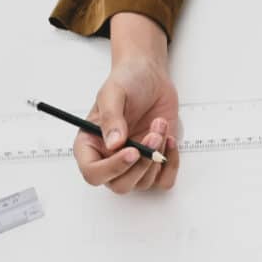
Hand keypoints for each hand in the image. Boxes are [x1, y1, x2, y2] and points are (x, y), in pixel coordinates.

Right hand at [73, 12, 180, 193]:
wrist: (150, 76)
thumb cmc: (126, 81)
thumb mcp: (113, 93)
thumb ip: (111, 118)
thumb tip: (114, 144)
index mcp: (91, 145)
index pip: (93, 173)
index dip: (111, 169)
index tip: (131, 151)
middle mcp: (110, 158)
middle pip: (120, 185)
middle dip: (141, 165)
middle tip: (153, 137)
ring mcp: (134, 162)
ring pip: (144, 182)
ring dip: (157, 155)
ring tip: (159, 124)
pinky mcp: (155, 161)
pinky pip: (164, 180)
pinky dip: (171, 163)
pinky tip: (169, 139)